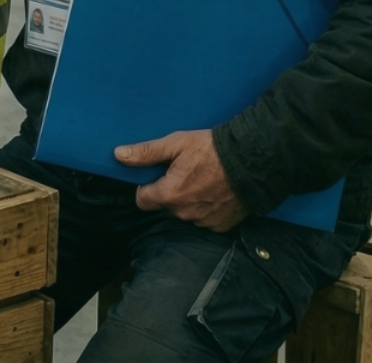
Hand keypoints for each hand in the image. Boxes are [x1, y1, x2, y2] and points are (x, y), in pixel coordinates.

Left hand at [116, 130, 248, 231]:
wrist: (253, 161)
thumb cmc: (212, 150)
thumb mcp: (176, 144)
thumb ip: (146, 153)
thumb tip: (118, 155)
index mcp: (169, 195)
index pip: (142, 200)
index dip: (147, 187)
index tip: (158, 175)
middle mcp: (184, 214)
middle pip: (165, 206)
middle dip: (170, 192)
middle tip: (185, 172)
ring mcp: (204, 222)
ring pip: (185, 213)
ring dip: (189, 201)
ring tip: (204, 180)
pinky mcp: (221, 226)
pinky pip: (205, 220)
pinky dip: (207, 209)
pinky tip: (216, 192)